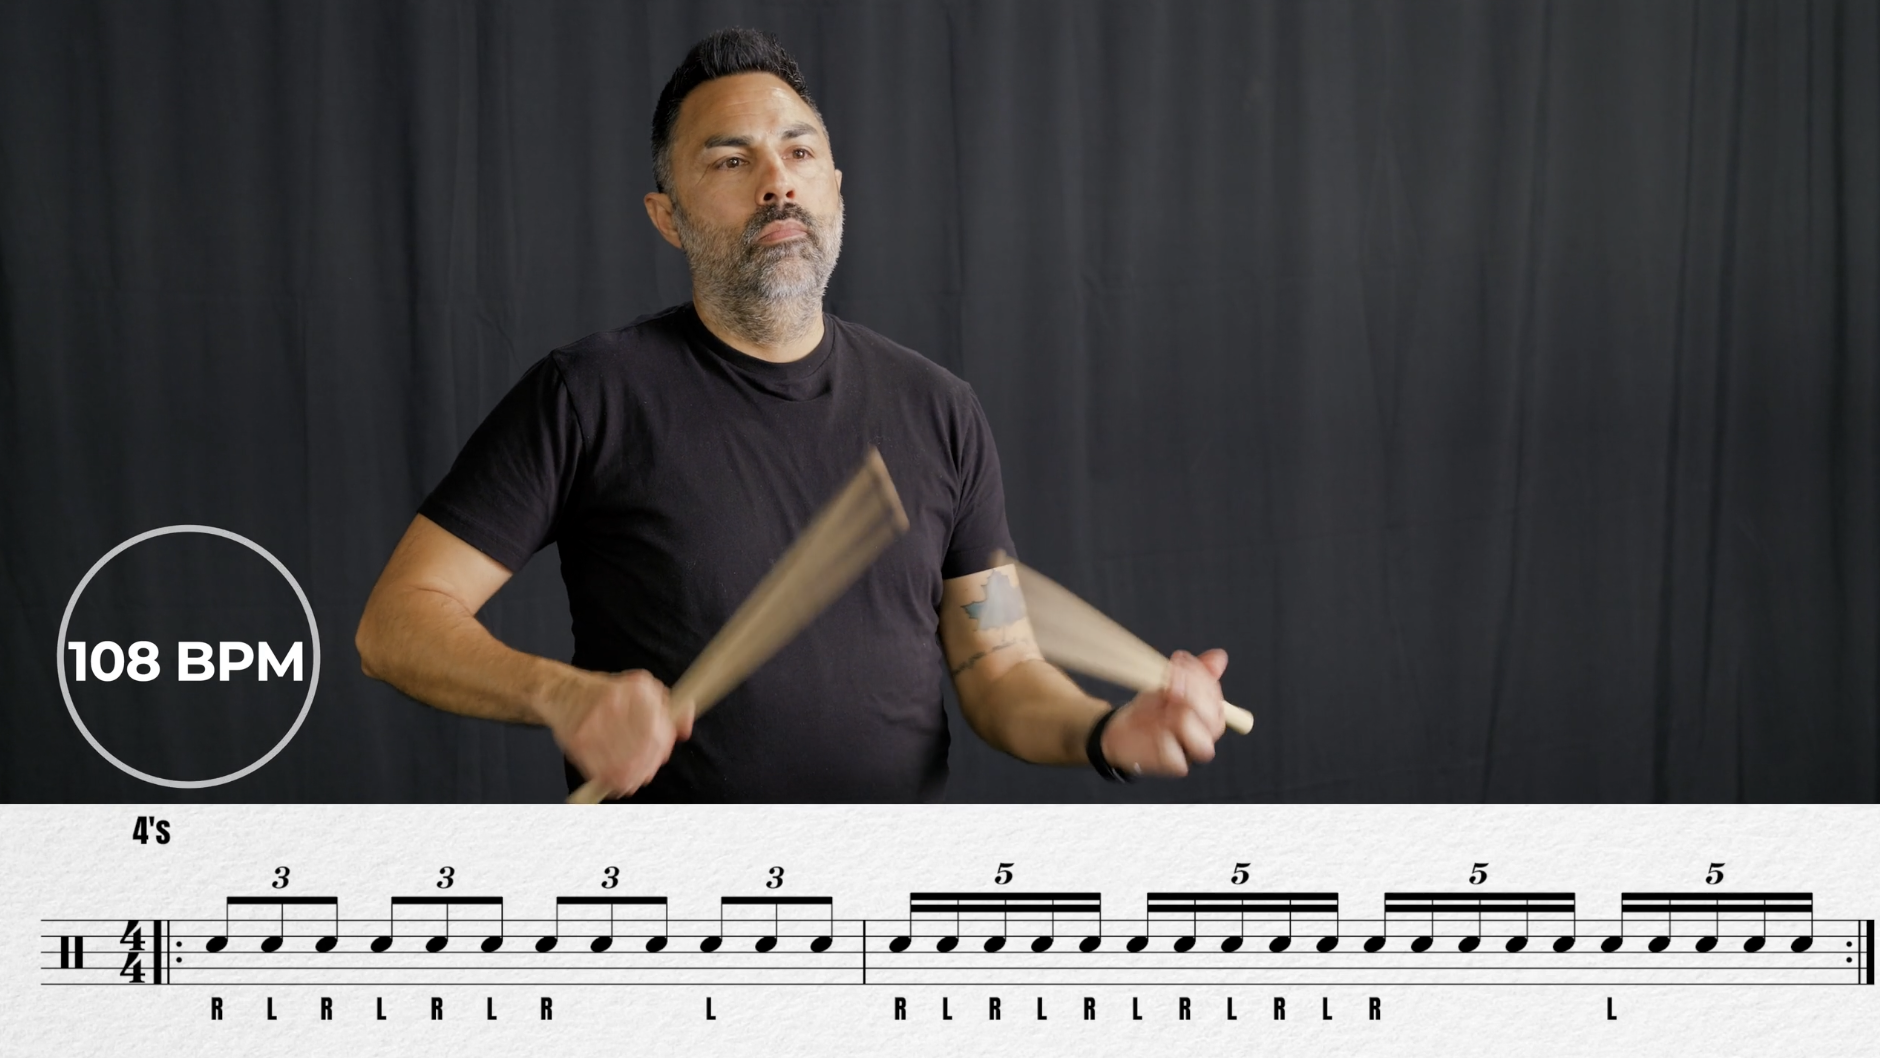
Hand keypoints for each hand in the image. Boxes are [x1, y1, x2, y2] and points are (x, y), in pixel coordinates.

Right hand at [541, 669, 692, 798]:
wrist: (563, 692)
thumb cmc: (608, 694)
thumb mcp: (642, 691)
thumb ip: (670, 709)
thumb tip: (685, 730)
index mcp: (638, 689)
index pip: (660, 728)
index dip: (662, 748)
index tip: (661, 756)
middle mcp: (617, 703)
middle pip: (645, 747)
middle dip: (649, 765)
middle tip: (647, 772)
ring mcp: (595, 722)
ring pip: (625, 762)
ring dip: (633, 777)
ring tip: (634, 780)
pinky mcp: (578, 739)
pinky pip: (602, 769)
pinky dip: (613, 781)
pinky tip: (617, 781)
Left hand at [1100, 649, 1228, 777]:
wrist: (1120, 729)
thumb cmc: (1151, 708)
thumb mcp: (1170, 686)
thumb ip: (1195, 674)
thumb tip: (1220, 657)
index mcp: (1210, 715)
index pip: (1216, 698)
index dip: (1199, 678)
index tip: (1176, 661)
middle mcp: (1205, 735)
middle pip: (1215, 721)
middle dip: (1193, 697)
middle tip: (1170, 684)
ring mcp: (1191, 752)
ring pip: (1202, 742)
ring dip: (1181, 719)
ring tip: (1164, 708)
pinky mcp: (1174, 766)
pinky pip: (1175, 756)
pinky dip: (1163, 739)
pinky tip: (1154, 728)